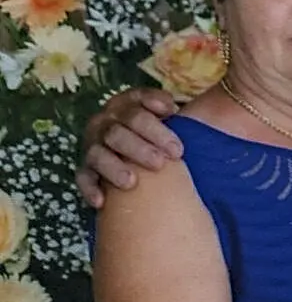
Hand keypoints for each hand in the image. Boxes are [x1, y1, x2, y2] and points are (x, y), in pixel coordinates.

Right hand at [78, 87, 183, 206]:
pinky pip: (84, 178)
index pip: (135, 99)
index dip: (152, 102)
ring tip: (133, 181)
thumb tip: (198, 110)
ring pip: (99, 152)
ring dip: (115, 166)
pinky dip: (90, 188)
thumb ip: (192, 118)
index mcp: (127, 107)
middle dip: (142, 141)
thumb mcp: (183, 127)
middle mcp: (107, 123)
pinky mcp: (89, 170)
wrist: (155, 168)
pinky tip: (101, 201)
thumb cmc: (170, 145)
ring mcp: (94, 146)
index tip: (173, 111)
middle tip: (170, 157)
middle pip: (119, 127)